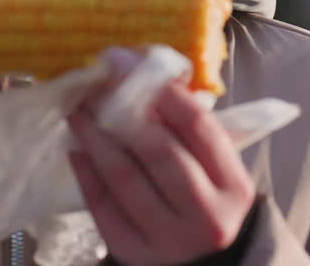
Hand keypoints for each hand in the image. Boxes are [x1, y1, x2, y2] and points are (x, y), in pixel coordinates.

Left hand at [67, 51, 255, 265]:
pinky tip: (76, 147)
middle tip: (95, 84)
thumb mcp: (211, 163)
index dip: (162, 91)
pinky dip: (86, 171)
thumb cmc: (202, 193)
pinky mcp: (134, 253)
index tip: (129, 64)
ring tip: (77, 109)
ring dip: (95, 136)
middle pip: (159, 152)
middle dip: (122, 111)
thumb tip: (137, 70)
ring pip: (125, 177)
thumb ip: (185, 126)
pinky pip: (102, 205)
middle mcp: (207, 217)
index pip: (198, 127)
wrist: (201, 258)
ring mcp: (170, 240)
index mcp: (234, 186)